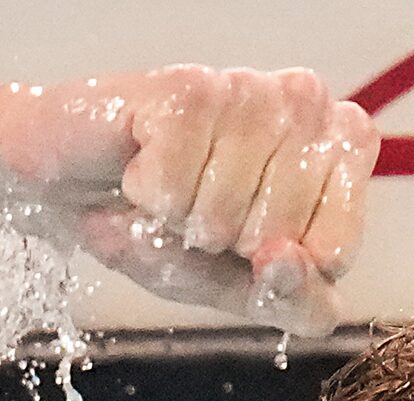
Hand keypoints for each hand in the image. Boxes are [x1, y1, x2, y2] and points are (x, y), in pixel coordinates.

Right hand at [22, 66, 377, 335]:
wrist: (72, 188)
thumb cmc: (169, 228)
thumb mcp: (246, 291)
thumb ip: (299, 301)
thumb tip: (284, 261)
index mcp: (342, 150)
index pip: (337, 251)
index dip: (281, 269)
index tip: (249, 242)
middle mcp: (307, 104)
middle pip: (280, 232)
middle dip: (225, 244)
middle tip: (197, 213)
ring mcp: (250, 88)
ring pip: (226, 211)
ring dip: (180, 220)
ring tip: (169, 190)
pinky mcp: (190, 86)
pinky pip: (174, 190)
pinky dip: (147, 197)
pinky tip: (142, 167)